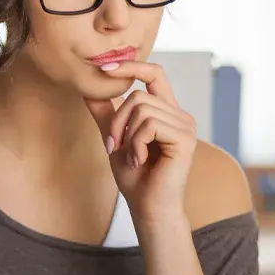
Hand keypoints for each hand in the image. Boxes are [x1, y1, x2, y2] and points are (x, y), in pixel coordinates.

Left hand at [85, 62, 197, 224]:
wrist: (148, 209)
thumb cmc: (136, 178)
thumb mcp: (115, 138)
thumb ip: (106, 113)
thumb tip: (88, 87)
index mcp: (167, 112)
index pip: (154, 74)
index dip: (130, 66)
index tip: (104, 67)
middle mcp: (180, 115)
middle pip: (139, 95)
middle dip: (118, 121)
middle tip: (114, 147)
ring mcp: (186, 126)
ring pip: (142, 109)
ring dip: (126, 136)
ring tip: (131, 157)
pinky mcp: (185, 139)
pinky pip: (149, 125)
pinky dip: (136, 144)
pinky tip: (140, 161)